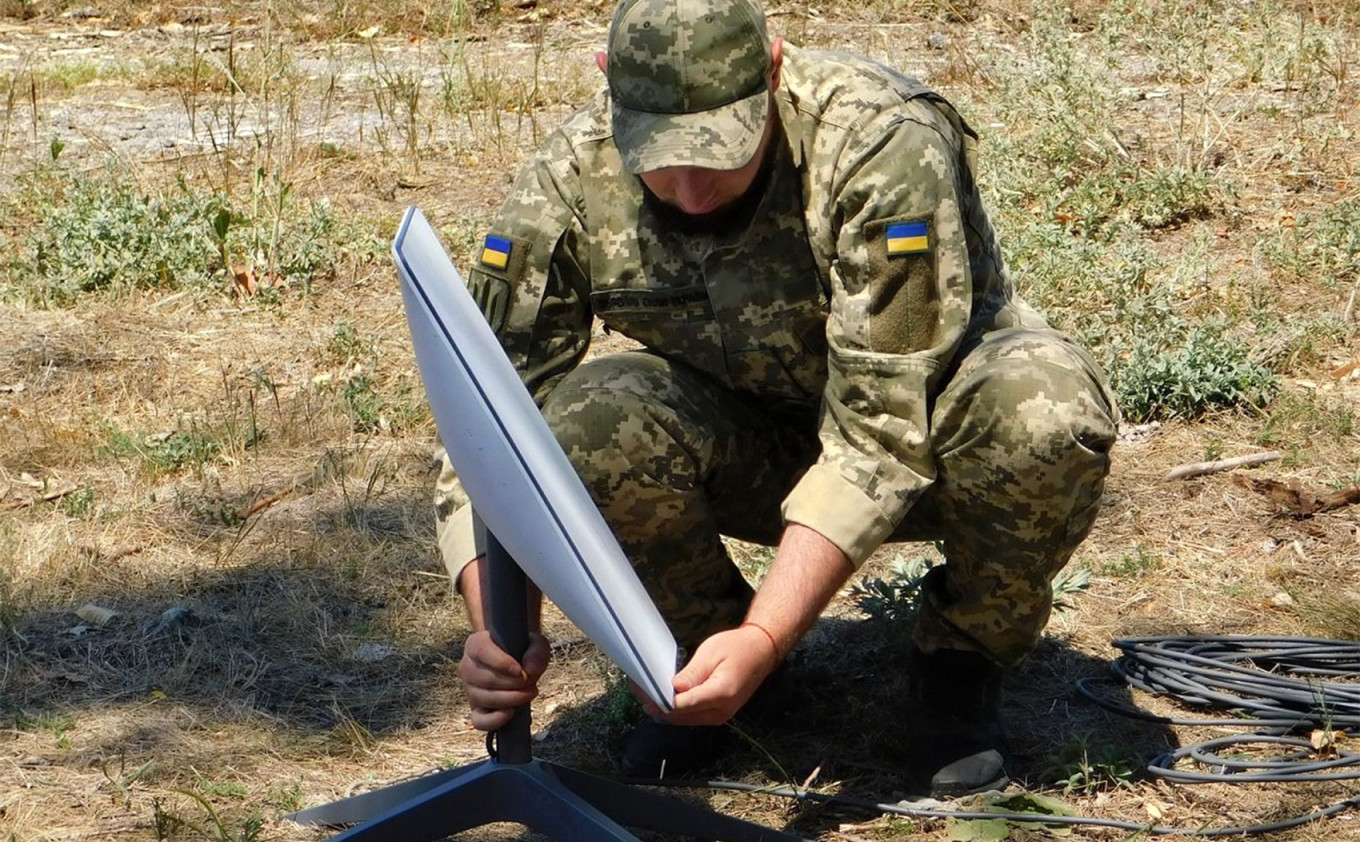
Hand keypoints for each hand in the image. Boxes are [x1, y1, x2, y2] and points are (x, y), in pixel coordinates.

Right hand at [457, 630, 550, 731]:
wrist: (519, 660)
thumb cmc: (524, 648)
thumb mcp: (535, 643)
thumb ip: (537, 651)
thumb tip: (529, 672)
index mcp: (476, 644)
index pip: (480, 651)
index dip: (501, 662)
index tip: (520, 670)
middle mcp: (467, 666)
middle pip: (485, 679)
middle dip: (513, 683)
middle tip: (530, 681)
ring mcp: (470, 689)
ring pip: (484, 699)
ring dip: (511, 699)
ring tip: (529, 692)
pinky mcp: (476, 708)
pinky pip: (479, 721)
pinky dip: (495, 720)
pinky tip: (511, 712)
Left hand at [648, 626, 779, 726]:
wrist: (761, 652)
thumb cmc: (737, 647)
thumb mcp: (711, 653)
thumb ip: (693, 673)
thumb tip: (674, 689)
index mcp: (721, 693)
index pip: (684, 705)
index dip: (661, 702)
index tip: (644, 694)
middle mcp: (722, 710)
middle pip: (682, 717)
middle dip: (659, 707)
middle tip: (638, 691)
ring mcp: (721, 715)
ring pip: (686, 720)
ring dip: (666, 710)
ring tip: (646, 694)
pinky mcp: (719, 714)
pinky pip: (693, 716)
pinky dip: (677, 709)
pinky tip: (664, 698)